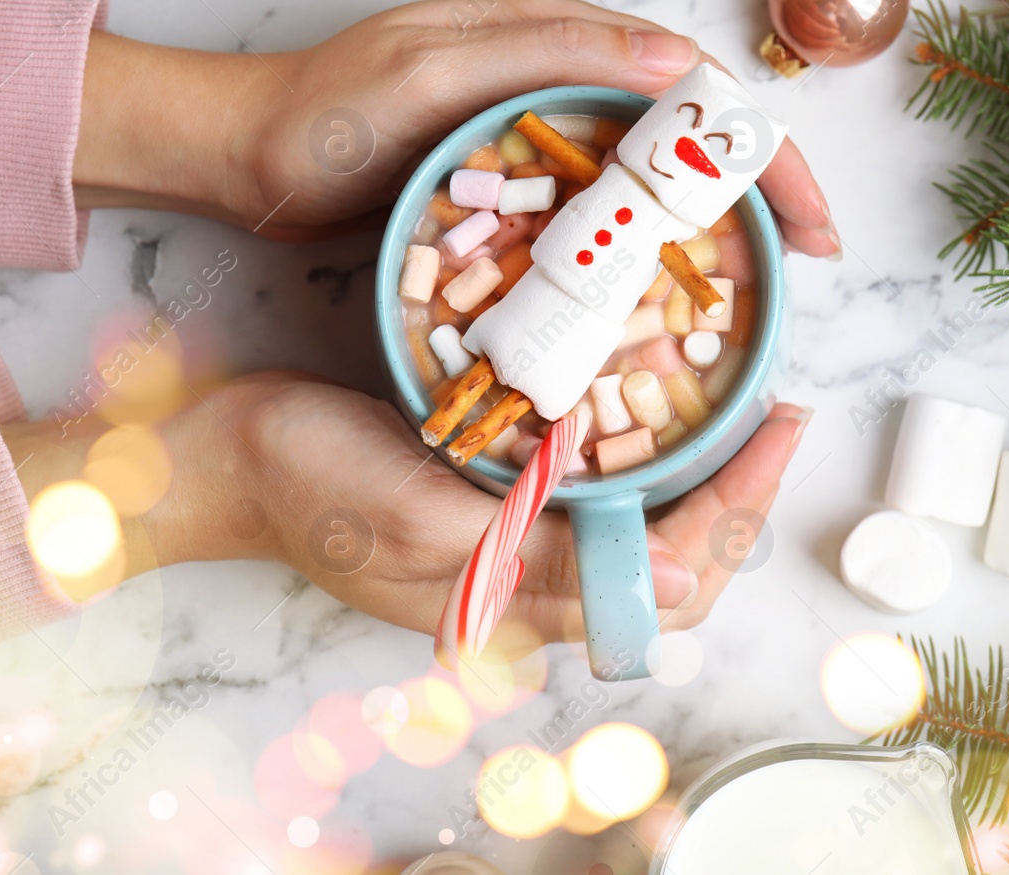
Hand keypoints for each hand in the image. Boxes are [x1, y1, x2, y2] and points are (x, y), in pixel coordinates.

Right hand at [4, 374, 809, 642]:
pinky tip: (657, 401)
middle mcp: (528, 587)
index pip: (668, 582)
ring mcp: (509, 546)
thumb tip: (678, 582)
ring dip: (698, 472)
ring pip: (638, 527)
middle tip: (780, 409)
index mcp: (519, 607)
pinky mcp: (490, 501)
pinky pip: (590, 490)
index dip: (736, 511)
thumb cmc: (313, 486)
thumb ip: (550, 560)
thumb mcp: (430, 524)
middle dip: (737, 495)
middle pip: (670, 564)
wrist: (228, 455)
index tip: (778, 427)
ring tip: (741, 404)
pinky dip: (637, 450)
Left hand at [71, 0, 839, 256]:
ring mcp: (541, 115)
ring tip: (766, 270)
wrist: (251, 153)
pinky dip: (653, 230)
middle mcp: (560, 64)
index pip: (690, 81)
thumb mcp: (431, 74)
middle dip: (762, 179)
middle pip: (690, 120)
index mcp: (552, 30)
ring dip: (718, 206)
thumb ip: (545, 52)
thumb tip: (679, 62)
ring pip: (657, 156)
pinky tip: (674, 274)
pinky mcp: (519, 163)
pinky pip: (608, 193)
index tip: (808, 219)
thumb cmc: (327, 113)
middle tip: (809, 253)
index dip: (762, 147)